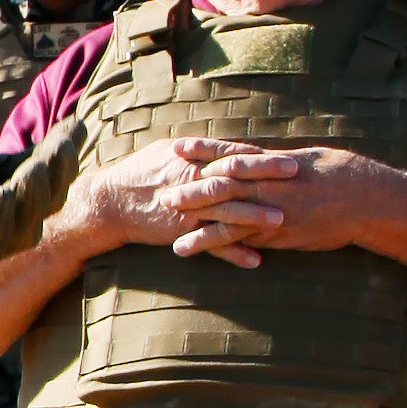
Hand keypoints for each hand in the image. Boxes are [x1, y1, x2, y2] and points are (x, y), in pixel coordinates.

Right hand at [69, 135, 286, 255]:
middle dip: (266, 175)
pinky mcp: (182, 230)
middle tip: (295, 174)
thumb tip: (224, 147)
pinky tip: (256, 260)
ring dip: (255, 216)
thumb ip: (199, 151)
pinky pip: (211, 243)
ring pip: (226, 210)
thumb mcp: (168, 153)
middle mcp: (193, 180)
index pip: (232, 154)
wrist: (111, 202)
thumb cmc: (140, 174)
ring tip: (282, 220)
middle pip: (235, 176)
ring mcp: (188, 207)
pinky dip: (233, 252)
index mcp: (192, 159)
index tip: (288, 156)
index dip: (260, 156)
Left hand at [100, 140, 406, 270]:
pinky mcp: (282, 233)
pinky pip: (246, 241)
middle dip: (190, 189)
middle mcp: (269, 184)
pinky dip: (221, 247)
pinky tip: (204, 254)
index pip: (230, 154)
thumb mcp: (309, 161)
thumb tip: (265, 162)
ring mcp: (274, 210)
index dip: (202, 151)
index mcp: (273, 163)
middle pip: (221, 185)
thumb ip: (281, 165)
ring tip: (170, 234)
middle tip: (161, 191)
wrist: (367, 198)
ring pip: (228, 216)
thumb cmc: (342, 176)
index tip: (177, 146)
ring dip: (198, 225)